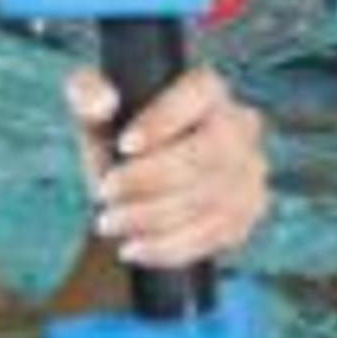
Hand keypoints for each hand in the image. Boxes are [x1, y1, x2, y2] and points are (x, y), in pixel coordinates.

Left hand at [64, 65, 271, 268]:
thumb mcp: (95, 114)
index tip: (124, 145)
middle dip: (150, 179)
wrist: (138, 194)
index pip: (199, 92)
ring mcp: (251, 171)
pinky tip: (135, 248)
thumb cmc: (119, 144)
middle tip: (103, 192)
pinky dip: (169, 247)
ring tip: (109, 222)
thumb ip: (86, 93)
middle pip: (210, 152)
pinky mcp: (249, 212)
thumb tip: (103, 105)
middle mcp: (241, 125)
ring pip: (212, 199)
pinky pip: (216, 236)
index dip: (164, 119)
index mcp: (206, 90)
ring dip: (152, 218)